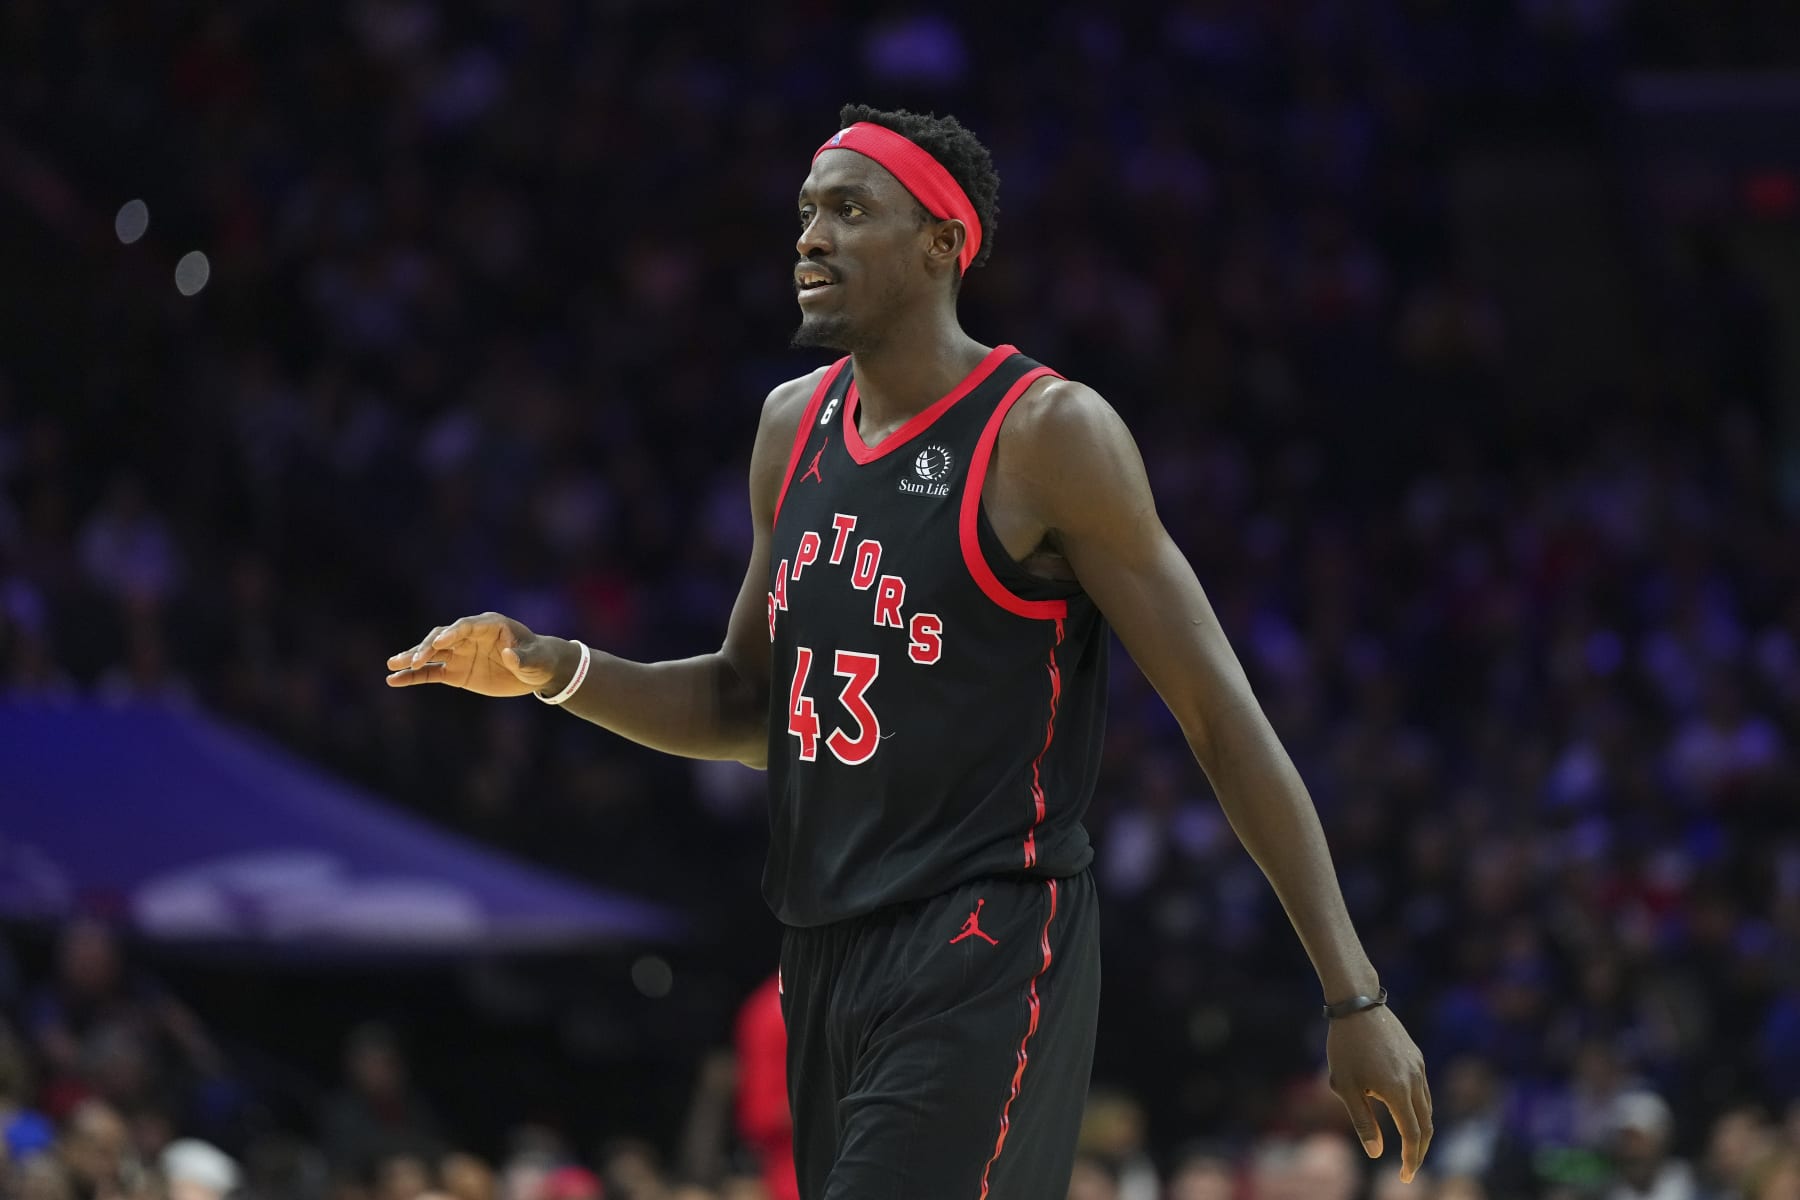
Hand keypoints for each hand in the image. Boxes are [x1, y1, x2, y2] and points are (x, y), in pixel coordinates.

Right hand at [384, 612, 576, 697]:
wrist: (537, 671)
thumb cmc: (540, 660)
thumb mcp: (537, 660)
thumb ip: (524, 658)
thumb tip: (509, 656)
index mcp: (490, 625)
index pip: (466, 626)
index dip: (453, 633)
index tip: (440, 641)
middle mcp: (469, 637)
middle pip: (443, 637)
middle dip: (428, 647)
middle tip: (415, 659)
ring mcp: (460, 653)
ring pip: (432, 654)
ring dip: (412, 658)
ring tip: (392, 665)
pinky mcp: (456, 671)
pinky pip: (431, 673)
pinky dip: (414, 676)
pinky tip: (394, 680)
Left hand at [1326, 1005, 1432, 1182]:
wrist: (1356, 1003)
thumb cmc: (1344, 1046)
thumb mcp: (1345, 1086)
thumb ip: (1363, 1121)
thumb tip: (1377, 1154)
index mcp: (1397, 1091)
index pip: (1412, 1135)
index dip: (1412, 1159)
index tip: (1406, 1177)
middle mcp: (1414, 1080)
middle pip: (1426, 1125)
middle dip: (1420, 1150)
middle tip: (1409, 1167)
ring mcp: (1418, 1067)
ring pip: (1427, 1108)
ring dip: (1420, 1129)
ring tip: (1407, 1144)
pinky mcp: (1416, 1057)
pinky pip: (1423, 1090)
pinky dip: (1418, 1108)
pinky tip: (1404, 1111)